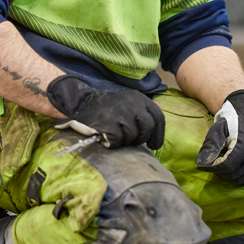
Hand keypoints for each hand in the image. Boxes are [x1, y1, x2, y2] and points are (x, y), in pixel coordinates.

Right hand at [46, 76, 165, 149]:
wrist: (82, 102)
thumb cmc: (108, 108)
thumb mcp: (129, 102)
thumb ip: (144, 109)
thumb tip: (160, 113)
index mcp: (139, 98)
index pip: (158, 117)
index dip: (158, 134)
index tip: (155, 145)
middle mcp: (132, 103)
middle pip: (148, 128)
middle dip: (141, 138)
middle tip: (132, 141)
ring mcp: (120, 113)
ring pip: (133, 137)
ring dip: (125, 140)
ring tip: (115, 133)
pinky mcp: (108, 124)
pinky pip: (119, 141)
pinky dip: (113, 143)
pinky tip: (107, 136)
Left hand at [195, 90, 243, 184]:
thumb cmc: (231, 123)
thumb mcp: (217, 130)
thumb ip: (209, 146)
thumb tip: (200, 163)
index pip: (226, 166)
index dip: (213, 168)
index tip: (202, 166)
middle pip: (233, 174)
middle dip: (219, 172)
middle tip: (212, 165)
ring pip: (240, 179)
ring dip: (228, 176)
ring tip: (222, 166)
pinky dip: (240, 178)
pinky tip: (233, 170)